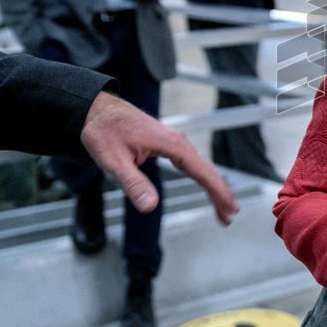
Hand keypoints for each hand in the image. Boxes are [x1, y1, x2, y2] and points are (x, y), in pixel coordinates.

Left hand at [80, 92, 238, 223]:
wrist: (96, 110)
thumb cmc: (104, 131)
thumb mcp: (114, 161)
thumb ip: (134, 184)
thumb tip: (151, 207)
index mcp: (170, 144)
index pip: (201, 171)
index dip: (217, 190)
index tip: (229, 206)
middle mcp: (177, 142)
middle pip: (206, 170)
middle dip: (220, 193)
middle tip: (230, 215)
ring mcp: (173, 142)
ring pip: (200, 167)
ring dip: (213, 187)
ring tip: (222, 208)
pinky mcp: (167, 144)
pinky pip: (191, 163)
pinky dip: (201, 177)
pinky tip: (205, 186)